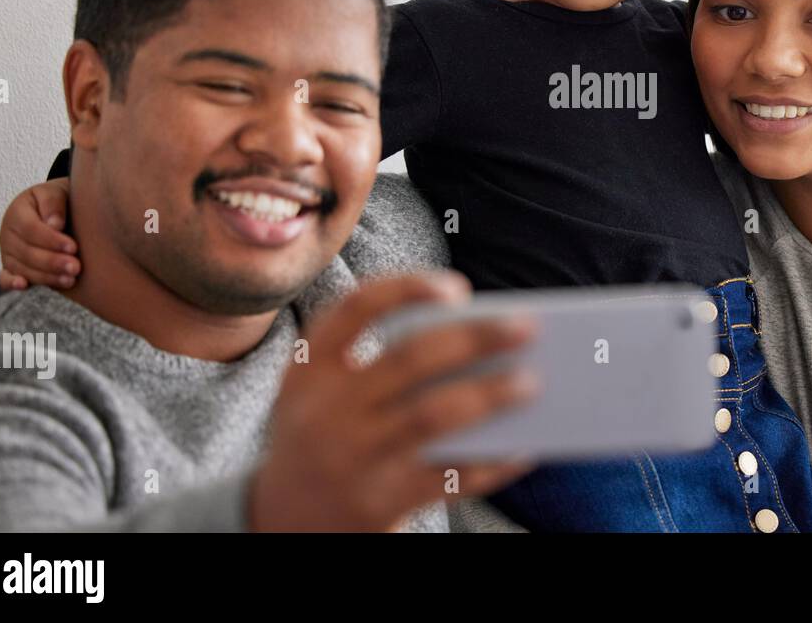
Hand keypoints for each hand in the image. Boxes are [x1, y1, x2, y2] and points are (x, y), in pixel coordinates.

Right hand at [0, 178, 78, 290]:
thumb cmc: (55, 202)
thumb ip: (53, 204)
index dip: (52, 240)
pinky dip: (11, 283)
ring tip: (70, 280)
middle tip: (76, 267)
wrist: (51, 209)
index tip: (73, 247)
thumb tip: (54, 224)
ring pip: (22, 268)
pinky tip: (24, 286)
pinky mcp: (10, 267)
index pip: (32, 229)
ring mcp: (8, 252)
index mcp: (17, 213)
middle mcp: (9, 234)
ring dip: (46, 277)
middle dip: (53, 262)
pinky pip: (5, 278)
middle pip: (28, 252)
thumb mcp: (55, 193)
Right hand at [249, 270, 539, 531]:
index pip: (355, 309)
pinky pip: (446, 477)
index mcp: (308, 367)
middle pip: (409, 360)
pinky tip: (524, 447)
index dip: (408, 289)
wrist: (280, 522)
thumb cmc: (327, 435)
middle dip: (474, 339)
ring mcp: (348, 459)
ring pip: (432, 416)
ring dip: (489, 395)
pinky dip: (492, 461)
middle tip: (528, 327)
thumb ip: (380, 363)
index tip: (460, 289)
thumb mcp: (325, 393)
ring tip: (532, 383)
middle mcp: (323, 410)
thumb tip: (482, 345)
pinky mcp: (375, 505)